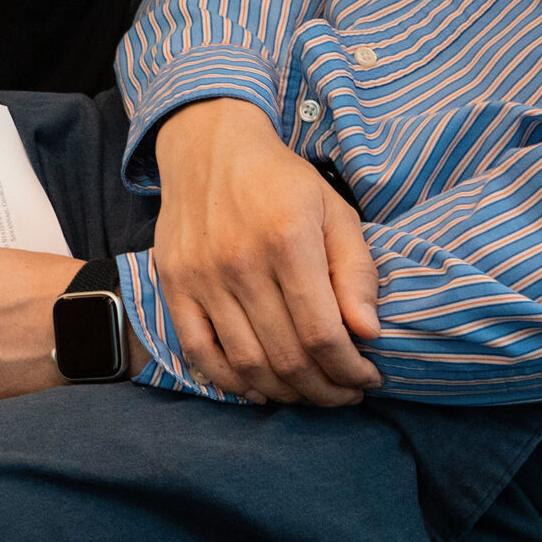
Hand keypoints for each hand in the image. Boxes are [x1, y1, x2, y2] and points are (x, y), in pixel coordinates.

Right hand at [150, 97, 382, 406]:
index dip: (350, 370)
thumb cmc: (282, 182)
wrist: (210, 149)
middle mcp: (240, 264)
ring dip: (285, 392)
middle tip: (345, 393)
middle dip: (325, 389)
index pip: (322, 333)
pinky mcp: (174, 285)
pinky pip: (198, 351)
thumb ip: (356, 271)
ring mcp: (201, 277)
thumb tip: (367, 332)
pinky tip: (258, 389)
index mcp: (288, 242)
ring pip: (246, 363)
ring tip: (310, 393)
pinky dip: (229, 381)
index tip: (368, 378)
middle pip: (286, 356)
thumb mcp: (335, 211)